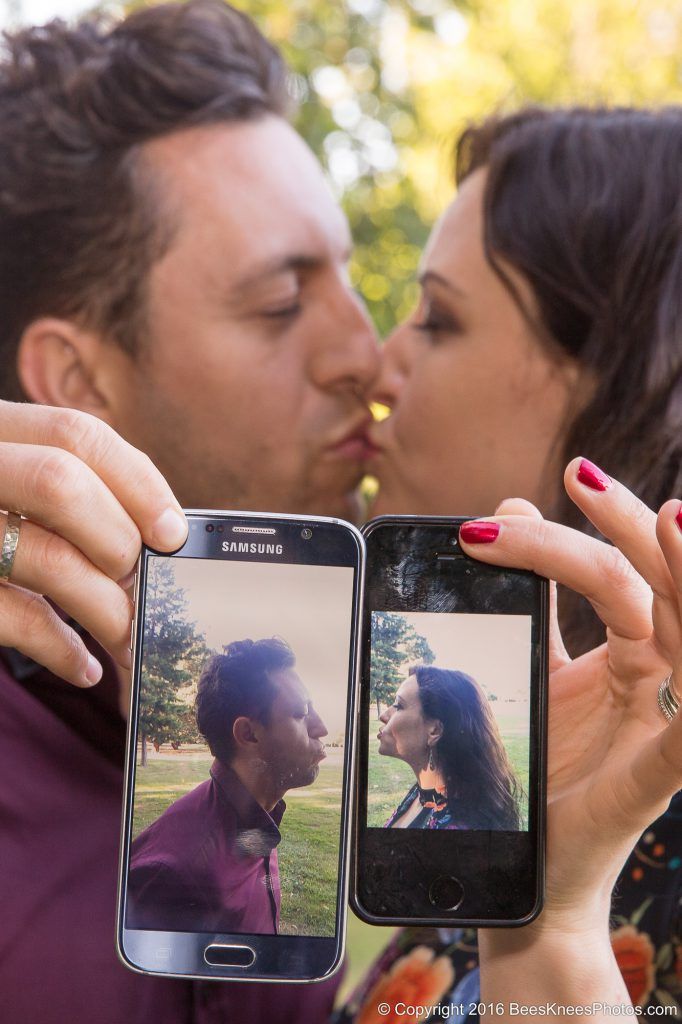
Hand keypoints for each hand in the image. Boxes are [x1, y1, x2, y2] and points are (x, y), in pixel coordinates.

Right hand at [0, 402, 186, 695]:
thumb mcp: (11, 485)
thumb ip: (67, 494)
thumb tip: (162, 534)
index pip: (75, 434)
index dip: (138, 483)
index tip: (172, 532)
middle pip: (63, 484)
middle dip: (119, 541)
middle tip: (138, 583)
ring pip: (45, 556)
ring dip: (104, 606)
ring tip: (123, 633)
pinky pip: (14, 617)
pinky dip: (61, 649)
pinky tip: (82, 666)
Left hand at [459, 457, 681, 919]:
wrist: (532, 866)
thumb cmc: (541, 771)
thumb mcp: (535, 668)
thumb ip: (532, 598)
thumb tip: (511, 506)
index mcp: (627, 653)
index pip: (614, 572)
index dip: (569, 533)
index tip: (501, 511)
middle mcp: (654, 679)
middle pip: (652, 585)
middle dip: (623, 524)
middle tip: (578, 472)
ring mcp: (661, 723)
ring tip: (675, 517)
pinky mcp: (656, 775)